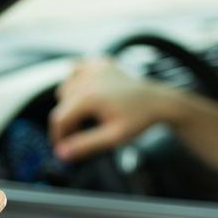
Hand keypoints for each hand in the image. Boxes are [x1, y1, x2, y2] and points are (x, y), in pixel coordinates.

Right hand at [50, 58, 175, 161]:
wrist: (158, 101)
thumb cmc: (139, 119)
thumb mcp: (113, 137)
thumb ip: (85, 145)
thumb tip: (62, 154)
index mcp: (88, 97)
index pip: (59, 119)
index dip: (59, 136)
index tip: (64, 148)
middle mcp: (87, 79)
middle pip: (61, 105)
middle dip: (67, 122)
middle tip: (82, 135)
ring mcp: (93, 68)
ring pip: (66, 87)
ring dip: (70, 102)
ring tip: (88, 115)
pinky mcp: (100, 63)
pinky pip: (76, 70)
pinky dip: (77, 81)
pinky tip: (87, 92)